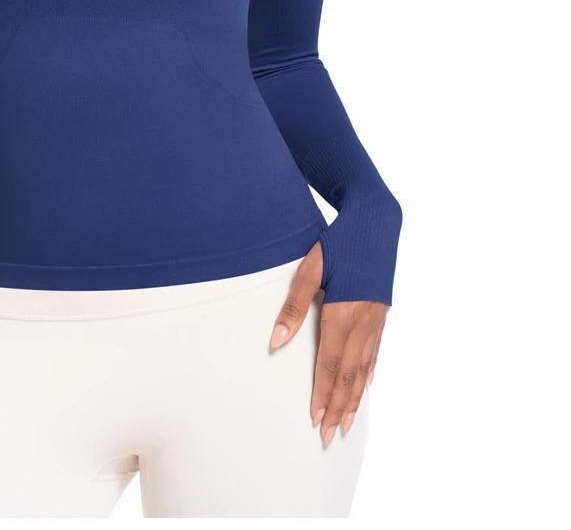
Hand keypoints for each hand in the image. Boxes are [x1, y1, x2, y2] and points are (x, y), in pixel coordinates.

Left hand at [268, 243, 387, 447]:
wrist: (376, 221)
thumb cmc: (339, 242)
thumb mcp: (310, 268)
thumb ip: (293, 306)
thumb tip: (275, 341)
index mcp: (342, 313)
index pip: (329, 364)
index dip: (323, 394)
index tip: (316, 419)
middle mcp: (363, 322)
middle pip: (349, 375)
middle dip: (340, 407)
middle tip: (331, 435)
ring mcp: (376, 319)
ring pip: (365, 368)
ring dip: (355, 397)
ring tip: (348, 422)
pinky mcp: (382, 313)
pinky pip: (375, 351)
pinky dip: (369, 373)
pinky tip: (366, 385)